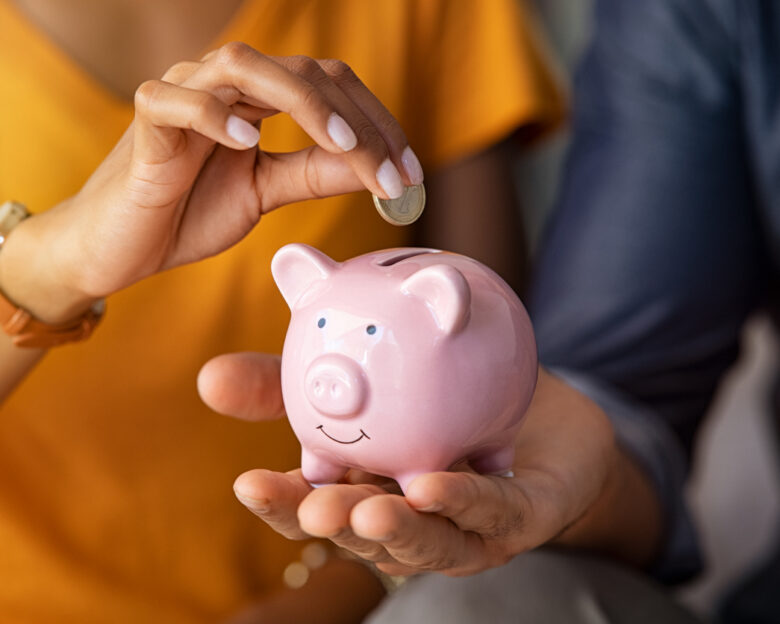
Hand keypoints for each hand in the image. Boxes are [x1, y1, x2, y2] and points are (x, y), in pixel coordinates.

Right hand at [1, 43, 422, 322]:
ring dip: (303, 104)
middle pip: (304, 72)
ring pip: (245, 66)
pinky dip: (212, 115)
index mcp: (259, 99)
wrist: (122, 246)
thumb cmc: (189, 212)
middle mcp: (226, 84)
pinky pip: (175, 101)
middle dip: (357, 122)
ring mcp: (183, 94)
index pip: (331, 88)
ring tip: (342, 147)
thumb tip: (372, 168)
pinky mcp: (145, 122)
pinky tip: (247, 143)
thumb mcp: (265, 193)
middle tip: (392, 174)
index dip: (376, 125)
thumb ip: (313, 174)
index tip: (410, 175)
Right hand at [199, 354, 657, 576]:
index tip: (248, 483)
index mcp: (364, 489)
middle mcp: (407, 519)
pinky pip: (491, 512)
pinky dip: (464, 501)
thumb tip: (208, 376)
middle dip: (333, 526)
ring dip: (394, 531)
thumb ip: (293, 382)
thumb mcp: (364, 381)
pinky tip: (435, 485)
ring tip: (366, 512)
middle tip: (311, 507)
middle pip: (361, 533)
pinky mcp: (516, 518)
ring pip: (425, 541)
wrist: (539, 407)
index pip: (314, 505)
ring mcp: (462, 528)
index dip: (282, 502)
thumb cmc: (444, 402)